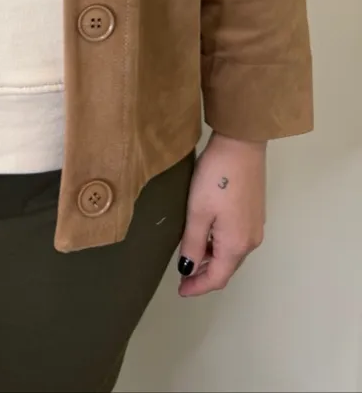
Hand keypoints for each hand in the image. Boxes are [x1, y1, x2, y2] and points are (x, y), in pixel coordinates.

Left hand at [178, 132, 265, 296]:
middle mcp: (251, 240)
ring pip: (232, 253)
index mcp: (236, 244)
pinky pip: (236, 239)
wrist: (241, 145)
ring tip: (191, 256)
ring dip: (213, 259)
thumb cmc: (216, 178)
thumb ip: (193, 243)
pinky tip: (206, 235)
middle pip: (227, 267)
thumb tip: (189, 269)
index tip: (180, 291)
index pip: (218, 277)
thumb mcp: (198, 211)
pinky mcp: (255, 212)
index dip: (198, 287)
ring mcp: (256, 225)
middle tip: (183, 275)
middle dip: (205, 274)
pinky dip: (220, 245)